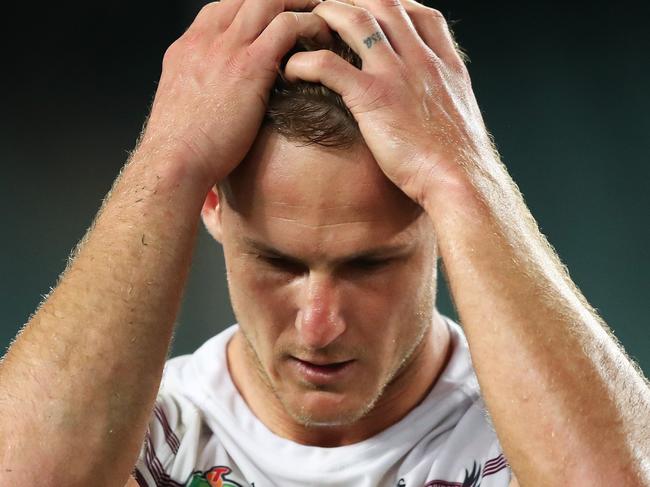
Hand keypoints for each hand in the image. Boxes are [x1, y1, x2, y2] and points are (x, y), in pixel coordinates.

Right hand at [137, 0, 332, 183]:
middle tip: (305, 9)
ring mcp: (226, 48)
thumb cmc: (182, 147)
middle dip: (281, 0)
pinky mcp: (250, 66)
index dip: (253, 8)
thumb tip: (224, 95)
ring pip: (269, 1)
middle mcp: (206, 38)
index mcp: (188, 46)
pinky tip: (323, 43)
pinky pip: (287, 27)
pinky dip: (308, 27)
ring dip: (299, 6)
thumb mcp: (184, 104)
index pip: (224, 6)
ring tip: (321, 19)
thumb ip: (204, 87)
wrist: (174, 161)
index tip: (274, 18)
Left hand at [283, 0, 498, 207]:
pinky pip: (329, 65)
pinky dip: (305, 61)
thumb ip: (444, 100)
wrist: (462, 181)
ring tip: (308, 26)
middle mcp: (422, 61)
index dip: (397, 7)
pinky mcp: (373, 97)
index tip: (377, 15)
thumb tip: (433, 107)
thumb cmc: (459, 163)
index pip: (423, 15)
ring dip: (327, 15)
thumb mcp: (461, 119)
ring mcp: (397, 75)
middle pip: (386, 3)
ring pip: (356, 19)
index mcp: (446, 66)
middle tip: (332, 13)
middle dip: (355, 1)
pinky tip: (293, 68)